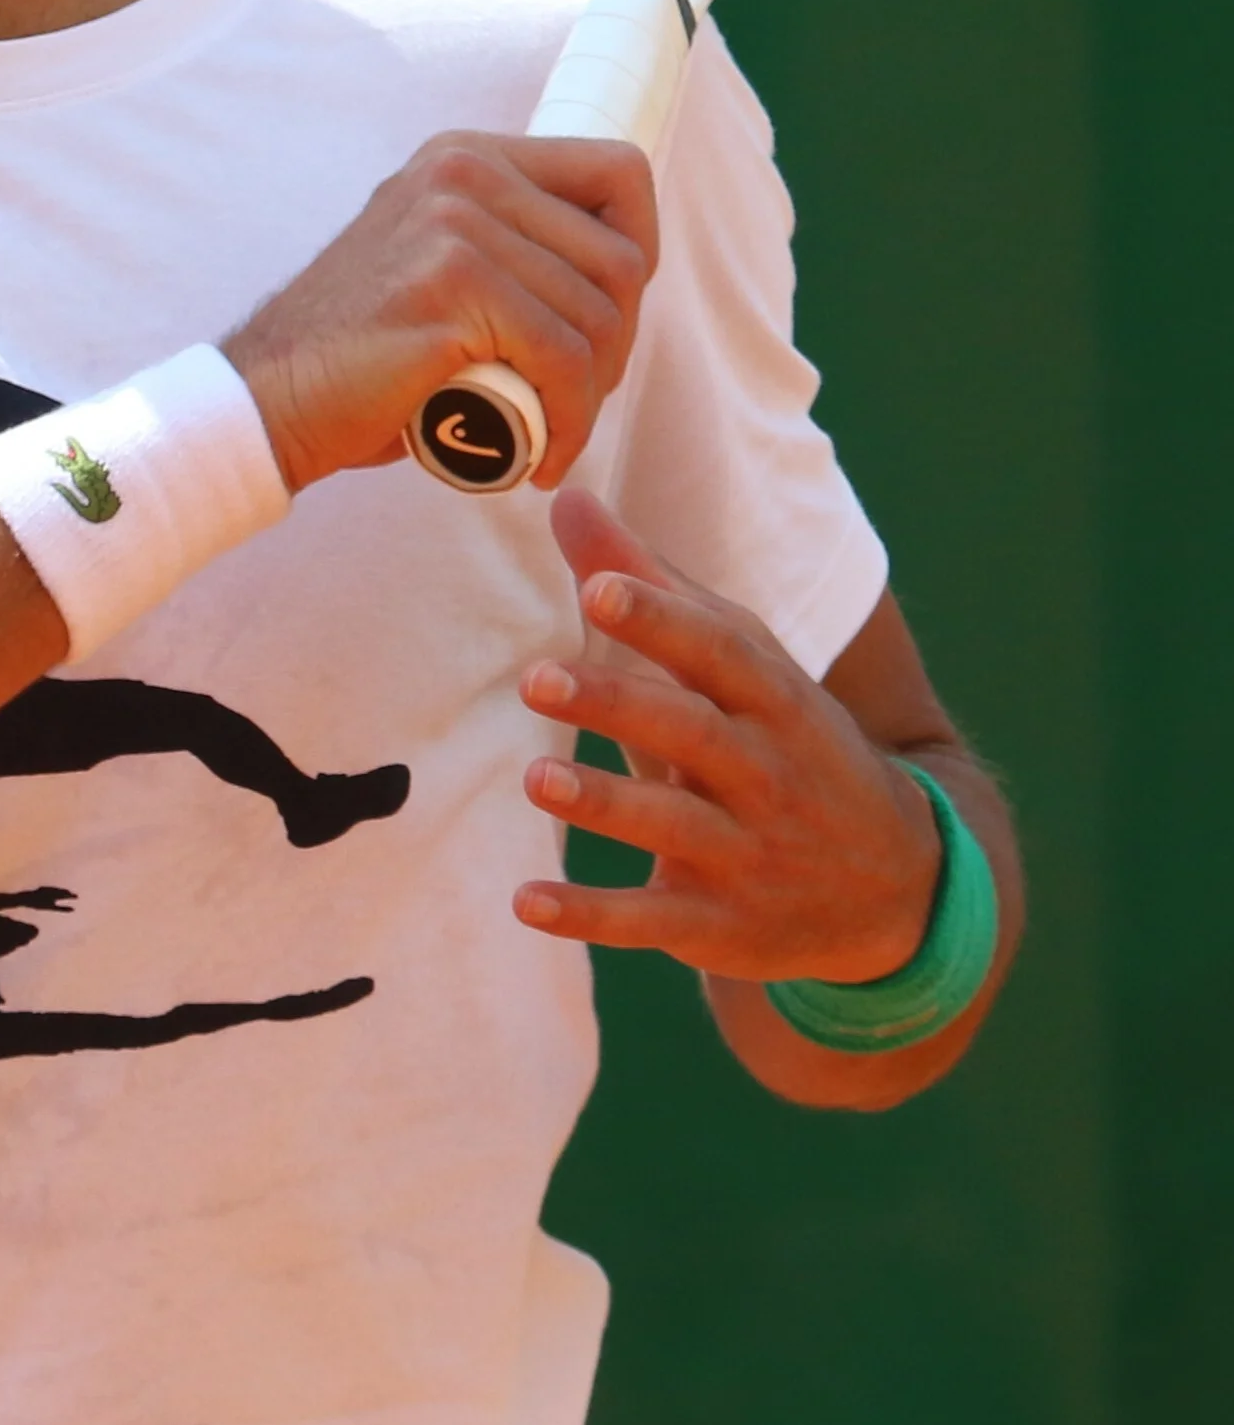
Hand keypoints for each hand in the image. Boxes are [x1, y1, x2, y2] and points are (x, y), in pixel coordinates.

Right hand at [223, 133, 657, 493]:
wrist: (270, 398)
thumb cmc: (361, 356)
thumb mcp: (436, 261)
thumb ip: (502, 239)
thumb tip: (608, 265)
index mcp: (467, 157)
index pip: (619, 173)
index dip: (640, 251)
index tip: (606, 321)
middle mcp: (465, 173)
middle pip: (619, 257)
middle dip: (616, 344)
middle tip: (572, 400)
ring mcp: (455, 226)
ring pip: (597, 315)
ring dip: (592, 394)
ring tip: (552, 432)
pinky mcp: (451, 288)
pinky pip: (563, 359)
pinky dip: (570, 421)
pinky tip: (541, 455)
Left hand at [511, 488, 941, 982]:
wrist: (897, 889)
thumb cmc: (788, 745)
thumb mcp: (745, 667)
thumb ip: (654, 588)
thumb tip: (565, 499)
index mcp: (775, 701)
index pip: (721, 653)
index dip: (663, 619)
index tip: (599, 587)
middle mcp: (766, 775)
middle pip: (693, 734)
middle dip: (619, 706)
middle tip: (537, 679)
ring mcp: (746, 854)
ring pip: (673, 827)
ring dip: (604, 804)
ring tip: (536, 777)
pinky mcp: (719, 925)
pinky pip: (651, 922)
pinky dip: (591, 916)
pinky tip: (528, 904)